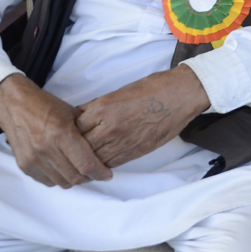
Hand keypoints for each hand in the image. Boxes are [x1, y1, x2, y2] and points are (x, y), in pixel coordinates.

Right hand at [0, 74, 111, 187]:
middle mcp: (46, 148)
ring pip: (62, 182)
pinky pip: (47, 181)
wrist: (16, 106)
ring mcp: (33, 159)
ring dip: (75, 179)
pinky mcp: (24, 166)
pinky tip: (65, 168)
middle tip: (97, 172)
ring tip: (81, 170)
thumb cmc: (47, 107)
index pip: (86, 164)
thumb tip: (106, 148)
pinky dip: (59, 178)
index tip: (107, 173)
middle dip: (90, 177)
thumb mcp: (74, 113)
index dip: (100, 172)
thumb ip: (88, 132)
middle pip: (75, 177)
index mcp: (61, 133)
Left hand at [75, 65, 210, 168]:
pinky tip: (101, 162)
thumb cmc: (153, 88)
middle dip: (75, 147)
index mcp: (102, 108)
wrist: (181, 94)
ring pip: (93, 158)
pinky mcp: (135, 151)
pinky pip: (111, 163)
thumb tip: (83, 116)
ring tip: (82, 160)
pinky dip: (104, 163)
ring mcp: (122, 141)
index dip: (70, 130)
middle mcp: (109, 127)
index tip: (69, 132)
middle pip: (80, 145)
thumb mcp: (119, 91)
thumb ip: (99, 106)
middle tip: (71, 150)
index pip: (74, 126)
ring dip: (88, 159)